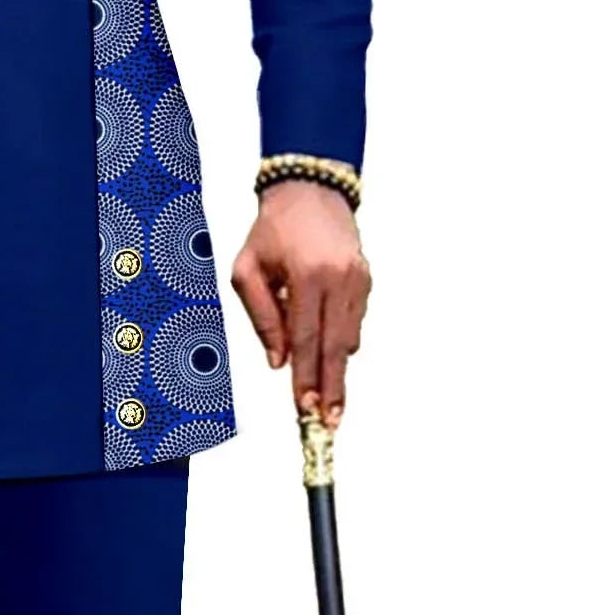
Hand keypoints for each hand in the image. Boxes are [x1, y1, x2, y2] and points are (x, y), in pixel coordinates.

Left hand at [230, 182, 370, 428]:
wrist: (309, 191)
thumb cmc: (271, 231)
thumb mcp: (247, 268)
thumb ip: (261, 316)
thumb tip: (278, 362)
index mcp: (305, 274)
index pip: (305, 338)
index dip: (306, 377)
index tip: (305, 408)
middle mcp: (338, 277)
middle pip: (336, 346)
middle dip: (333, 388)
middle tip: (330, 424)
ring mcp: (358, 279)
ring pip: (350, 337)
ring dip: (338, 369)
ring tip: (330, 403)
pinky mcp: (367, 279)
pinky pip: (354, 321)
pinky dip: (342, 340)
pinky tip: (328, 352)